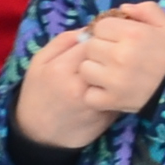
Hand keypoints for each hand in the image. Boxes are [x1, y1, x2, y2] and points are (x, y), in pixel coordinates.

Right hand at [12, 30, 119, 151]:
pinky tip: (122, 80)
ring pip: (119, 73)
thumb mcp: (39, 63)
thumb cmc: (39, 93)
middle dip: (115, 50)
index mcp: (61, 68)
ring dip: (122, 66)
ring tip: (121, 63)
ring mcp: (96, 100)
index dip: (102, 36)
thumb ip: (62, 42)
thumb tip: (89, 28)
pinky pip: (124, 91)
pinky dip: (126, 83)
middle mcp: (80, 84)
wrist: (40, 135)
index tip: (103, 37)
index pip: (93, 40)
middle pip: (109, 55)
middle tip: (115, 48)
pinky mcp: (108, 113)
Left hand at [74, 2, 164, 116]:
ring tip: (112, 74)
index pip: (100, 26)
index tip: (119, 39)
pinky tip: (110, 90)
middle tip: (116, 57)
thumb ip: (147, 10)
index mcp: (133, 33)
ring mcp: (114, 80)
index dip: (109, 31)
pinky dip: (96, 93)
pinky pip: (89, 94)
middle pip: (90, 46)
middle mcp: (120, 55)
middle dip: (101, 49)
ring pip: (85, 69)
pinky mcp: (112, 100)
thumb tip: (122, 9)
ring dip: (95, 71)